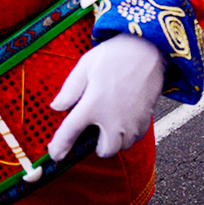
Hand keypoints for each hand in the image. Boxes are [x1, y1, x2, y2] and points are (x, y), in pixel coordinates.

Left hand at [48, 34, 165, 160]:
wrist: (148, 50)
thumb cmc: (115, 55)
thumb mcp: (85, 66)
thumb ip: (69, 89)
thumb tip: (56, 107)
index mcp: (92, 106)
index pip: (70, 134)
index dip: (60, 147)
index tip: (55, 154)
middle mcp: (112, 120)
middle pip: (104, 151)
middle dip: (97, 145)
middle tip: (94, 127)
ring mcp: (131, 123)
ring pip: (121, 146)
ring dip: (114, 140)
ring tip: (110, 120)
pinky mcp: (146, 120)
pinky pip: (135, 138)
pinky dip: (128, 133)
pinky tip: (124, 116)